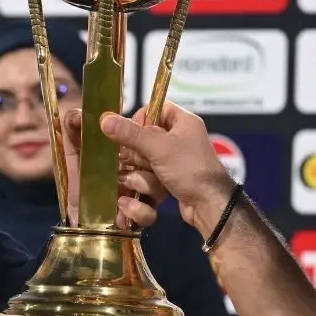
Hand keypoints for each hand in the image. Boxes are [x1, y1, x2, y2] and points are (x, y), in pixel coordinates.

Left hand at [61, 108, 161, 229]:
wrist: (76, 215)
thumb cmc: (79, 178)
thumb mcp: (73, 147)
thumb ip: (73, 125)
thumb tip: (78, 115)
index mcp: (131, 151)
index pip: (150, 137)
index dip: (147, 133)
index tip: (138, 131)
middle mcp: (142, 172)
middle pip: (160, 161)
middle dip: (146, 158)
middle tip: (127, 158)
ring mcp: (143, 195)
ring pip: (159, 187)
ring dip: (142, 182)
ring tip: (121, 182)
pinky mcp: (138, 217)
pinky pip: (149, 215)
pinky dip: (137, 210)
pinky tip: (121, 203)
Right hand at [98, 102, 235, 238]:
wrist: (211, 206)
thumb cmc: (190, 170)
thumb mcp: (159, 148)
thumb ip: (131, 134)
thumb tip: (104, 119)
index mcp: (183, 122)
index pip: (154, 109)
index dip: (140, 121)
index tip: (131, 135)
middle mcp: (179, 139)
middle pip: (144, 138)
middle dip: (138, 155)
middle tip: (139, 162)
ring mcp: (174, 162)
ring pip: (144, 161)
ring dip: (144, 175)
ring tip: (154, 181)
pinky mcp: (170, 180)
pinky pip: (149, 178)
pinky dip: (148, 186)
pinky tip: (152, 194)